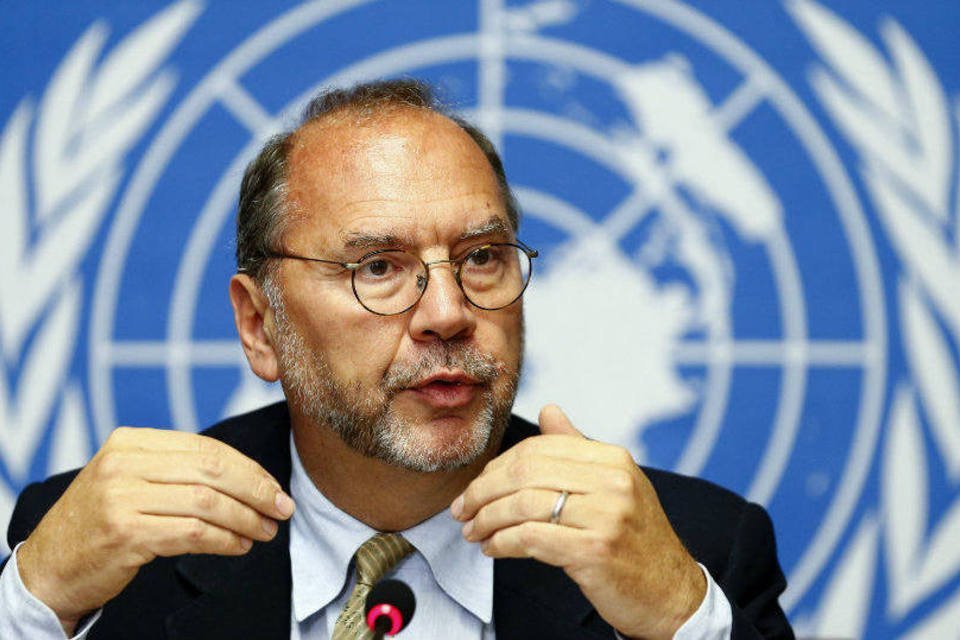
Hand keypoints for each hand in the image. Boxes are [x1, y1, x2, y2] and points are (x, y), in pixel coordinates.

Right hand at [16, 427, 294, 633]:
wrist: (48, 566)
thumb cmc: (101, 521)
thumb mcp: (132, 480)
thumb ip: (178, 469)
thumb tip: (250, 477)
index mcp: (130, 442)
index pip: (207, 448)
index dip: (249, 468)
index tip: (274, 488)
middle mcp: (123, 463)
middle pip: (212, 470)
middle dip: (256, 490)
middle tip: (282, 509)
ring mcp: (121, 497)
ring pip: (206, 502)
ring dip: (245, 519)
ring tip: (264, 531)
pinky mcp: (124, 533)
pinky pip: (191, 533)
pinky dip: (223, 540)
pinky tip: (238, 546)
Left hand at [451, 405, 705, 639]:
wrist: (671, 593)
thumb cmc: (635, 540)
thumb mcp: (613, 485)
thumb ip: (576, 448)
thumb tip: (548, 409)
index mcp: (612, 459)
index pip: (538, 449)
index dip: (497, 467)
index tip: (476, 487)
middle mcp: (612, 481)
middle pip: (525, 473)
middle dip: (483, 491)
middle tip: (462, 510)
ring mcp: (607, 515)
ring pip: (523, 506)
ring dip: (487, 520)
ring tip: (473, 532)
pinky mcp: (596, 551)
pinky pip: (531, 538)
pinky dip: (502, 543)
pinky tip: (493, 549)